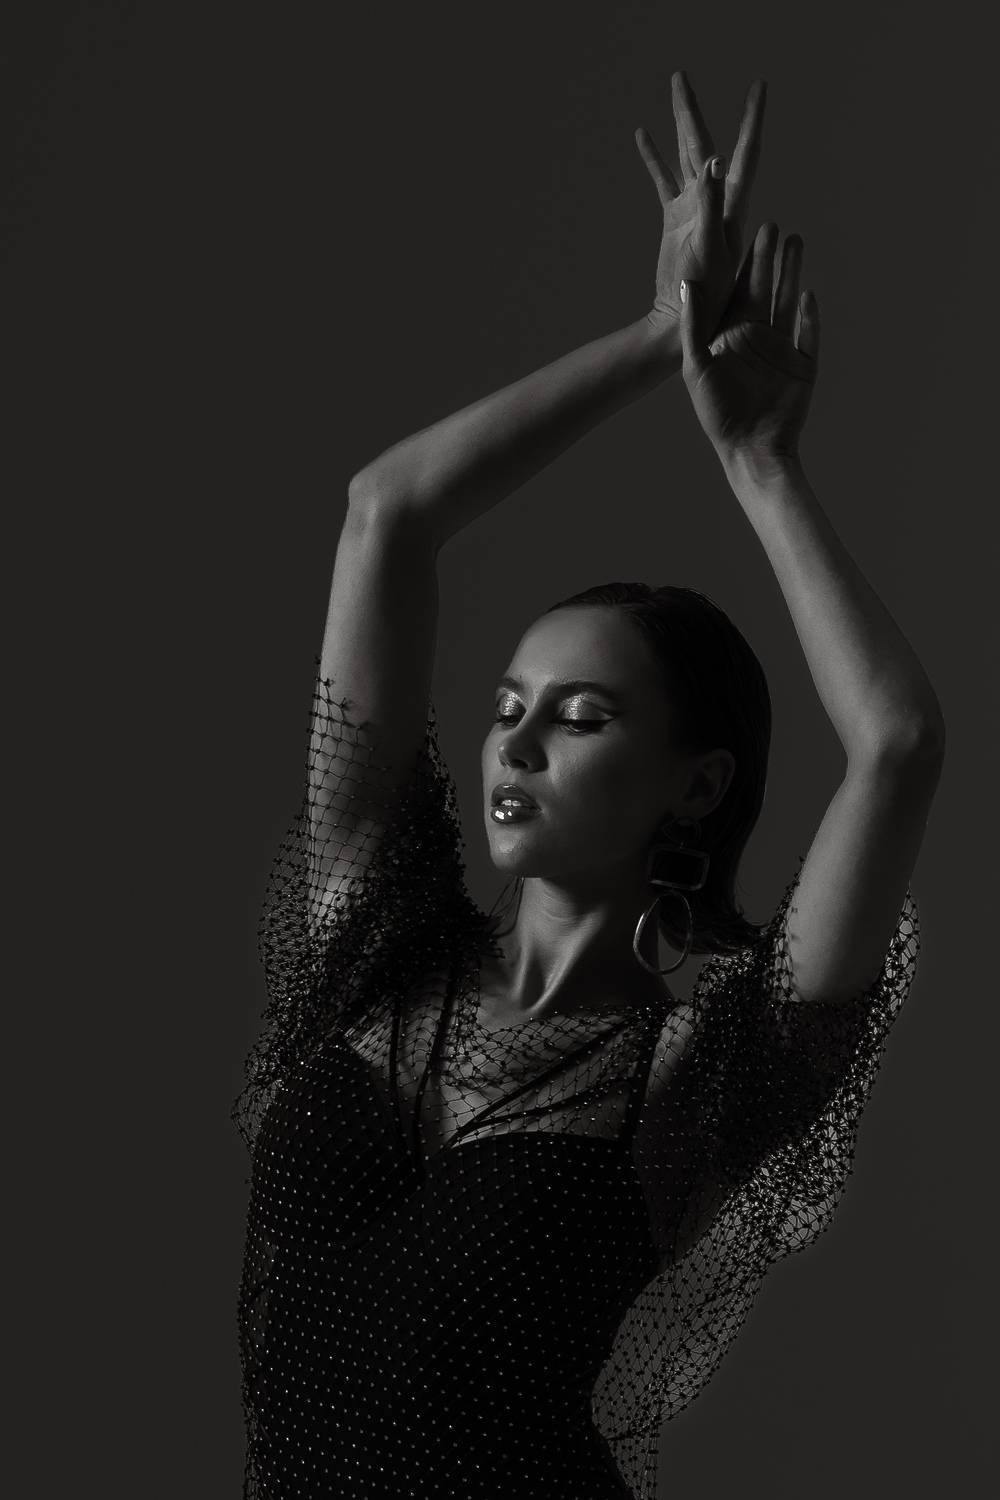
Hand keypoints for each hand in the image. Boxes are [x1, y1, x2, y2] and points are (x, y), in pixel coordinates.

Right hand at [636, 72, 766, 341]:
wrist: (684, 319)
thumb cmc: (705, 295)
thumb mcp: (710, 249)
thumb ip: (710, 205)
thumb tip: (712, 161)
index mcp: (732, 205)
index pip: (745, 153)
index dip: (752, 119)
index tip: (759, 87)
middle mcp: (715, 200)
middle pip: (705, 144)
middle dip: (692, 110)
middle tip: (680, 76)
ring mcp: (693, 208)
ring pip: (685, 155)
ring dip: (677, 124)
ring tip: (672, 90)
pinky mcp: (674, 220)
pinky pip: (663, 179)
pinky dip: (654, 158)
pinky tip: (644, 135)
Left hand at [678, 222, 819, 465]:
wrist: (750, 449)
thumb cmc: (717, 414)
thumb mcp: (697, 368)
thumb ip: (693, 326)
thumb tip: (686, 284)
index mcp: (732, 335)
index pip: (740, 290)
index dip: (745, 261)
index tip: (748, 229)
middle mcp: (758, 336)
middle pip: (766, 288)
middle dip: (769, 258)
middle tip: (773, 226)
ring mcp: (782, 349)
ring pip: (789, 302)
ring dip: (793, 274)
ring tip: (797, 242)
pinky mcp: (803, 365)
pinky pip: (809, 334)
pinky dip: (810, 316)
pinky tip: (809, 295)